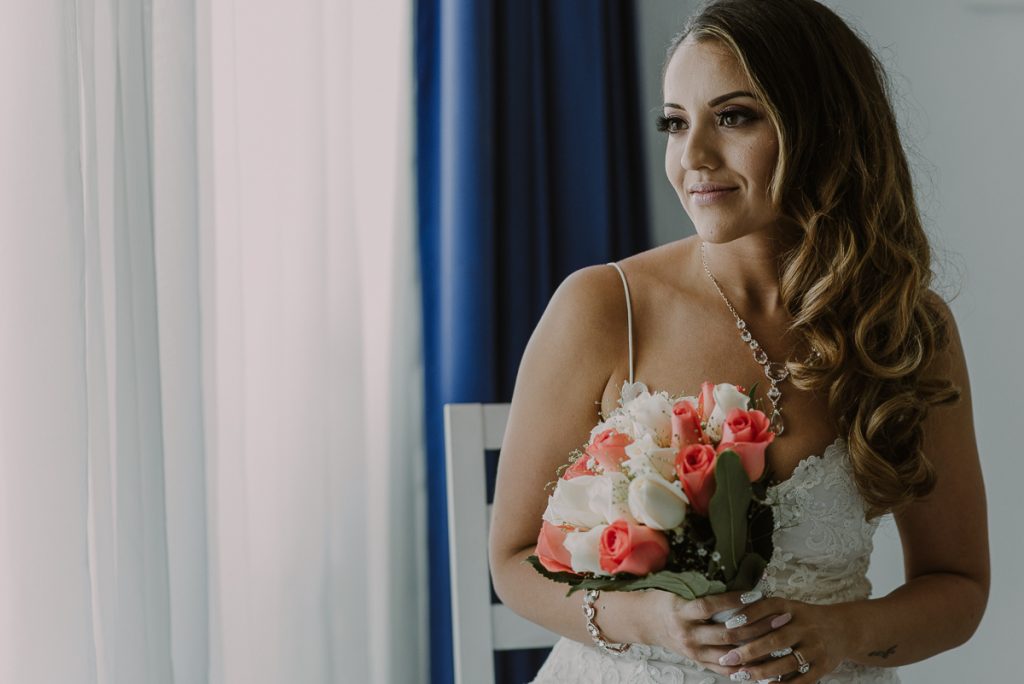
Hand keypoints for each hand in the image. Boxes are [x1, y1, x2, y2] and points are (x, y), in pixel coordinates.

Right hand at [641, 590, 791, 676]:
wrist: (644, 622)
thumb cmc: (663, 600)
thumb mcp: (676, 589)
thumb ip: (699, 587)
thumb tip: (731, 572)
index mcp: (680, 612)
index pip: (709, 607)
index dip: (733, 601)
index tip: (756, 594)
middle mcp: (688, 635)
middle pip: (727, 633)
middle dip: (757, 626)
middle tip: (779, 617)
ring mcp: (694, 652)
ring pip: (731, 654)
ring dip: (757, 648)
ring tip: (778, 640)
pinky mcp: (699, 662)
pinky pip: (725, 670)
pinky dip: (745, 668)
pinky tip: (763, 663)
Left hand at [712, 597, 851, 681]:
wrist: (843, 629)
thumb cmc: (804, 618)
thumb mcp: (788, 607)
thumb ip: (765, 610)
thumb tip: (732, 621)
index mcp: (793, 608)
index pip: (769, 607)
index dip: (749, 615)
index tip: (728, 626)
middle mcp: (806, 627)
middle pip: (775, 640)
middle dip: (749, 651)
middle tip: (728, 657)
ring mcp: (816, 648)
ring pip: (786, 662)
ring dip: (762, 670)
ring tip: (742, 674)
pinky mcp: (823, 666)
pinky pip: (802, 679)